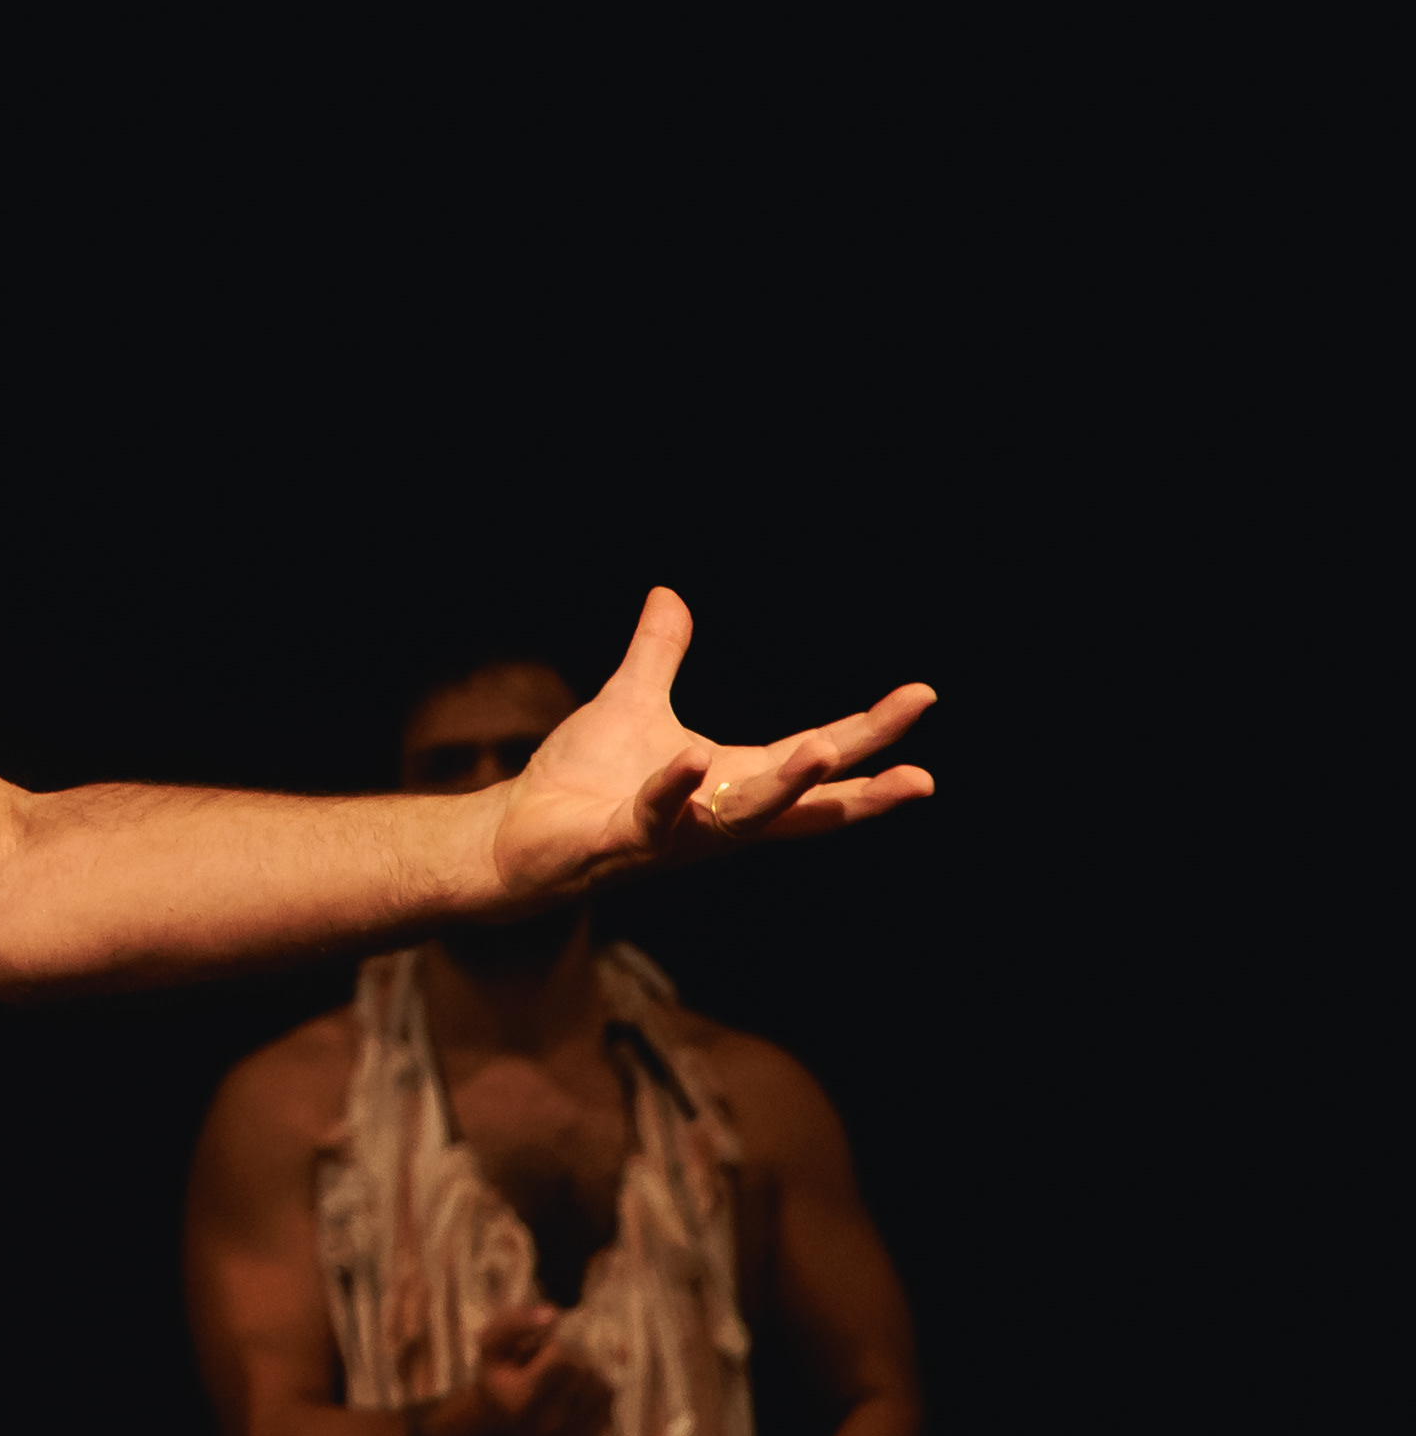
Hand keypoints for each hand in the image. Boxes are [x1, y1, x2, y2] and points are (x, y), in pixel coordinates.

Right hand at [465, 1304, 612, 1435]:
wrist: (502, 1421)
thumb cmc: (498, 1375)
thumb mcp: (492, 1343)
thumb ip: (515, 1323)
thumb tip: (555, 1315)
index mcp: (521, 1404)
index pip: (561, 1359)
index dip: (551, 1346)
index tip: (535, 1353)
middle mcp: (548, 1426)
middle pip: (584, 1371)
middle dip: (570, 1356)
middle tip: (547, 1364)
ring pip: (602, 1384)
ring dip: (586, 1370)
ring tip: (561, 1376)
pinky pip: (610, 1397)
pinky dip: (597, 1385)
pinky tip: (575, 1388)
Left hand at [489, 590, 933, 905]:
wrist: (512, 833)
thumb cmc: (578, 783)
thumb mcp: (631, 704)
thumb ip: (658, 655)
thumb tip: (668, 595)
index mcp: (733, 780)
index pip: (818, 754)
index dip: (870, 730)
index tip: (921, 695)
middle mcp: (718, 815)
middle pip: (807, 806)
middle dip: (864, 792)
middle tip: (922, 777)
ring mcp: (676, 834)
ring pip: (745, 818)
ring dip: (786, 789)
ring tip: (824, 751)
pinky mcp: (625, 840)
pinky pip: (657, 815)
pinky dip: (676, 787)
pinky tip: (693, 758)